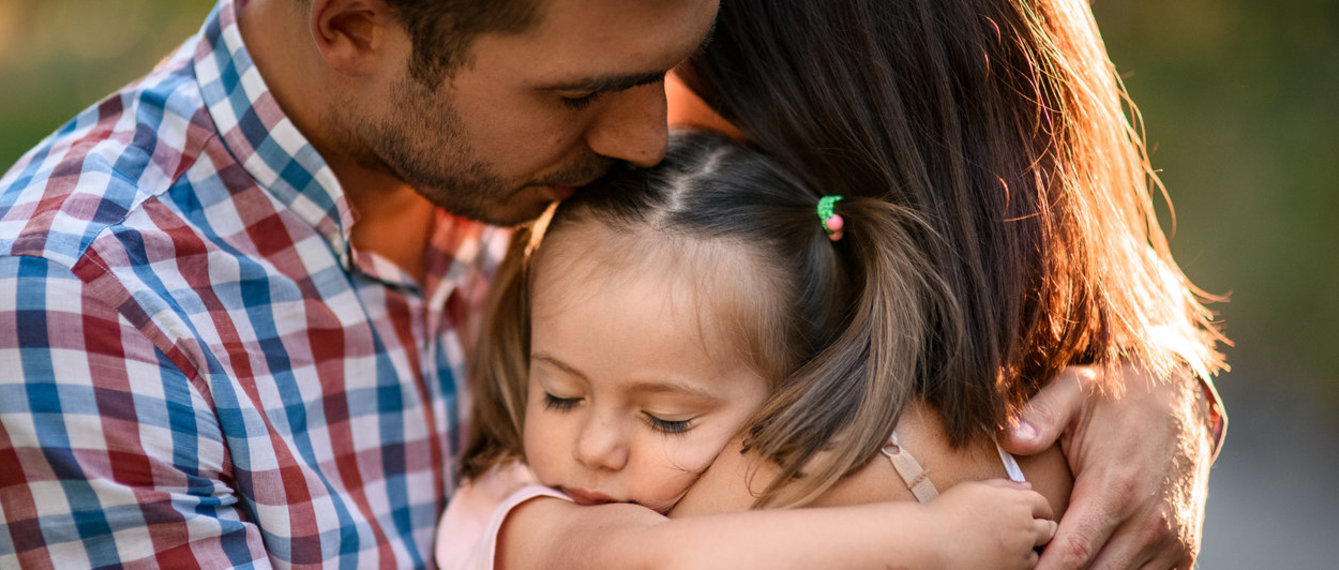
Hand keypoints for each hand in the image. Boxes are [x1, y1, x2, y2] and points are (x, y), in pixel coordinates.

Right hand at [925, 479, 1055, 568]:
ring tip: (1009, 545)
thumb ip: (1003, 486)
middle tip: (1025, 530)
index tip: (1032, 512)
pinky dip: (1019, 562)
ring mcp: (1021, 551)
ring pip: (1039, 549)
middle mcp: (1025, 526)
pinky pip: (1028, 566)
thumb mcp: (974, 489)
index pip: (1042, 503)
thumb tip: (1025, 486)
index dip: (1038, 508)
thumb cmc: (948, 513)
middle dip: (1041, 527)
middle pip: (1048, 528)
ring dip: (1030, 546)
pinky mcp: (1014, 569)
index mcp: (1016, 501)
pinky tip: (1001, 556)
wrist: (933, 543)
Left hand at [998, 365, 1214, 568]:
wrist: (1184, 399)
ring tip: (1057, 559)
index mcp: (1115, 488)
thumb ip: (1040, 416)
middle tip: (1029, 561)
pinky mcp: (1185, 549)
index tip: (1017, 565)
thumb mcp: (1074, 390)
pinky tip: (1094, 560)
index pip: (1072, 553)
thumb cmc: (1120, 397)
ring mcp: (1172, 540)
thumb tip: (1009, 438)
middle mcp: (1149, 522)